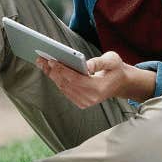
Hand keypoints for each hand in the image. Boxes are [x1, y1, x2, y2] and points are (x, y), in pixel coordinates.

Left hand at [38, 50, 153, 107]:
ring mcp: (85, 102)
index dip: (63, 70)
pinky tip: (50, 70)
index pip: (76, 79)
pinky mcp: (81, 103)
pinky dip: (57, 80)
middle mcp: (91, 98)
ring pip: (64, 88)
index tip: (52, 60)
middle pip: (67, 84)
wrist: (120, 83)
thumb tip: (87, 65)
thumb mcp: (112, 60)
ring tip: (42, 63)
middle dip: (53, 71)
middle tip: (41, 59)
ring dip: (52, 75)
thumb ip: (99, 62)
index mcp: (98, 88)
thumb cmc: (115, 69)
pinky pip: (65, 91)